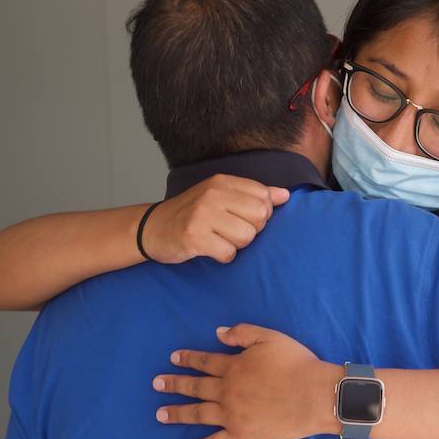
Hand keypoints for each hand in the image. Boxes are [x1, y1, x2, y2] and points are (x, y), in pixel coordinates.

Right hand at [141, 176, 289, 263]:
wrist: (153, 228)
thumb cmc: (192, 214)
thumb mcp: (221, 196)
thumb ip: (254, 194)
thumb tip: (285, 195)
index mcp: (222, 182)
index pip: (264, 196)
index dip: (260, 214)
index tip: (242, 218)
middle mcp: (213, 195)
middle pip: (260, 217)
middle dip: (251, 230)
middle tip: (231, 231)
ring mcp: (202, 215)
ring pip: (246, 237)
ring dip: (236, 245)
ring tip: (219, 239)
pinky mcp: (194, 237)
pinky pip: (229, 253)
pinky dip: (223, 256)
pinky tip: (211, 250)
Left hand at [153, 324, 339, 438]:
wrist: (314, 396)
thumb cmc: (296, 364)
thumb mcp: (269, 337)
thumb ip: (241, 333)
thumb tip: (217, 333)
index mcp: (233, 367)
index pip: (204, 362)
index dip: (187, 359)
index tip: (173, 358)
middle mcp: (226, 391)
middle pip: (194, 387)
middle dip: (173, 384)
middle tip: (156, 383)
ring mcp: (231, 415)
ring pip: (198, 414)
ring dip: (177, 413)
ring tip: (160, 414)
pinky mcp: (241, 436)